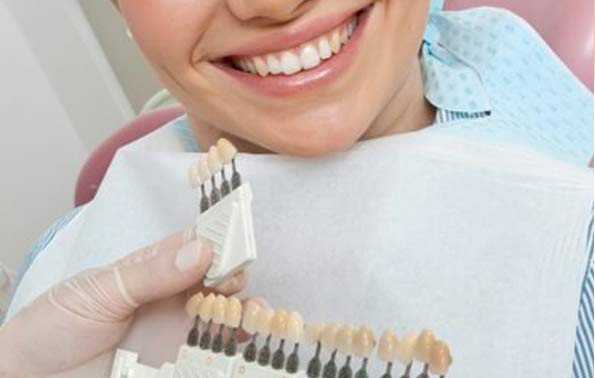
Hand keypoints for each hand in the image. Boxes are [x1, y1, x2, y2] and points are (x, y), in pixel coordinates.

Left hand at [0, 228, 246, 377]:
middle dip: (233, 274)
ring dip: (243, 309)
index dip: (218, 237)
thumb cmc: (56, 325)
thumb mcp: (100, 291)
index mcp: (151, 268)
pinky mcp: (177, 361)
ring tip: (253, 313)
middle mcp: (170, 296)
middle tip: (233, 281)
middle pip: (216, 279)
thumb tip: (201, 252)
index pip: (193, 244)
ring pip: (220, 314)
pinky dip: (232, 342)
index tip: (237, 236)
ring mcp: (175, 330)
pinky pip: (211, 349)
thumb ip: (150, 273)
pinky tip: (242, 338)